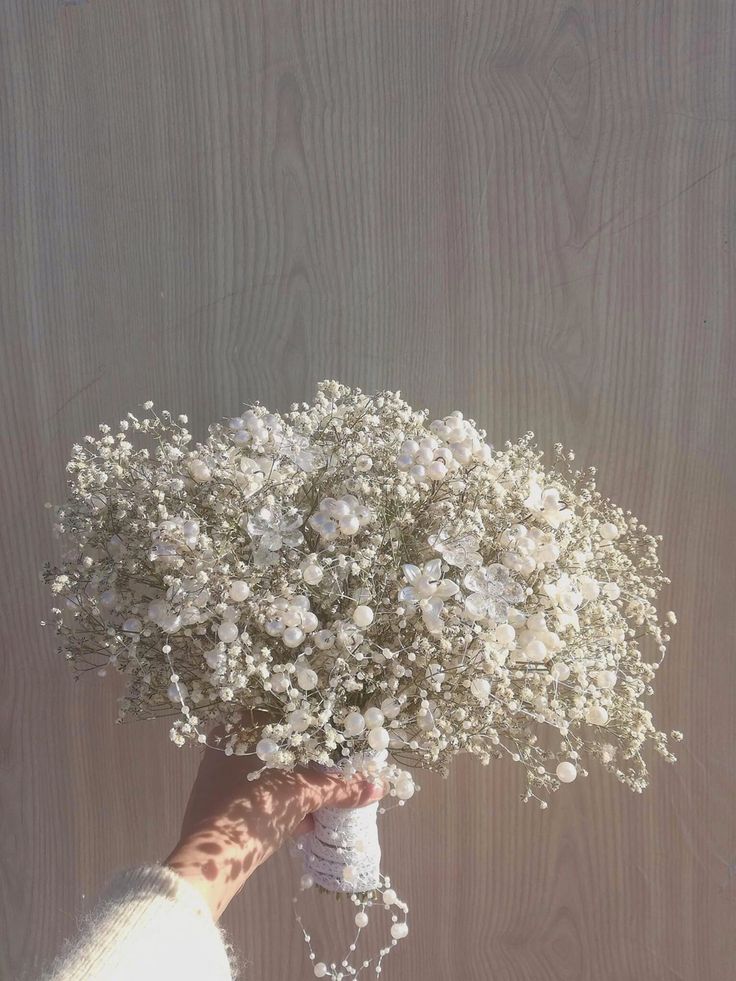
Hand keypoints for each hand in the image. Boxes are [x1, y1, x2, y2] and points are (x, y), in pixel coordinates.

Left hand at [163, 721, 385, 920]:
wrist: (210, 864)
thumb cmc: (252, 811)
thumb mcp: (301, 795)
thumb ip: (339, 788)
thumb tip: (378, 786)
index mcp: (238, 729)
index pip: (281, 720)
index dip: (311, 733)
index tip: (333, 747)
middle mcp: (223, 747)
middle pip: (274, 750)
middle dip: (304, 766)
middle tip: (329, 777)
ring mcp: (215, 779)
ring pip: (265, 776)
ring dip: (293, 790)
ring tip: (319, 805)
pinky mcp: (216, 809)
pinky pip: (255, 799)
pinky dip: (278, 808)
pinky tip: (300, 825)